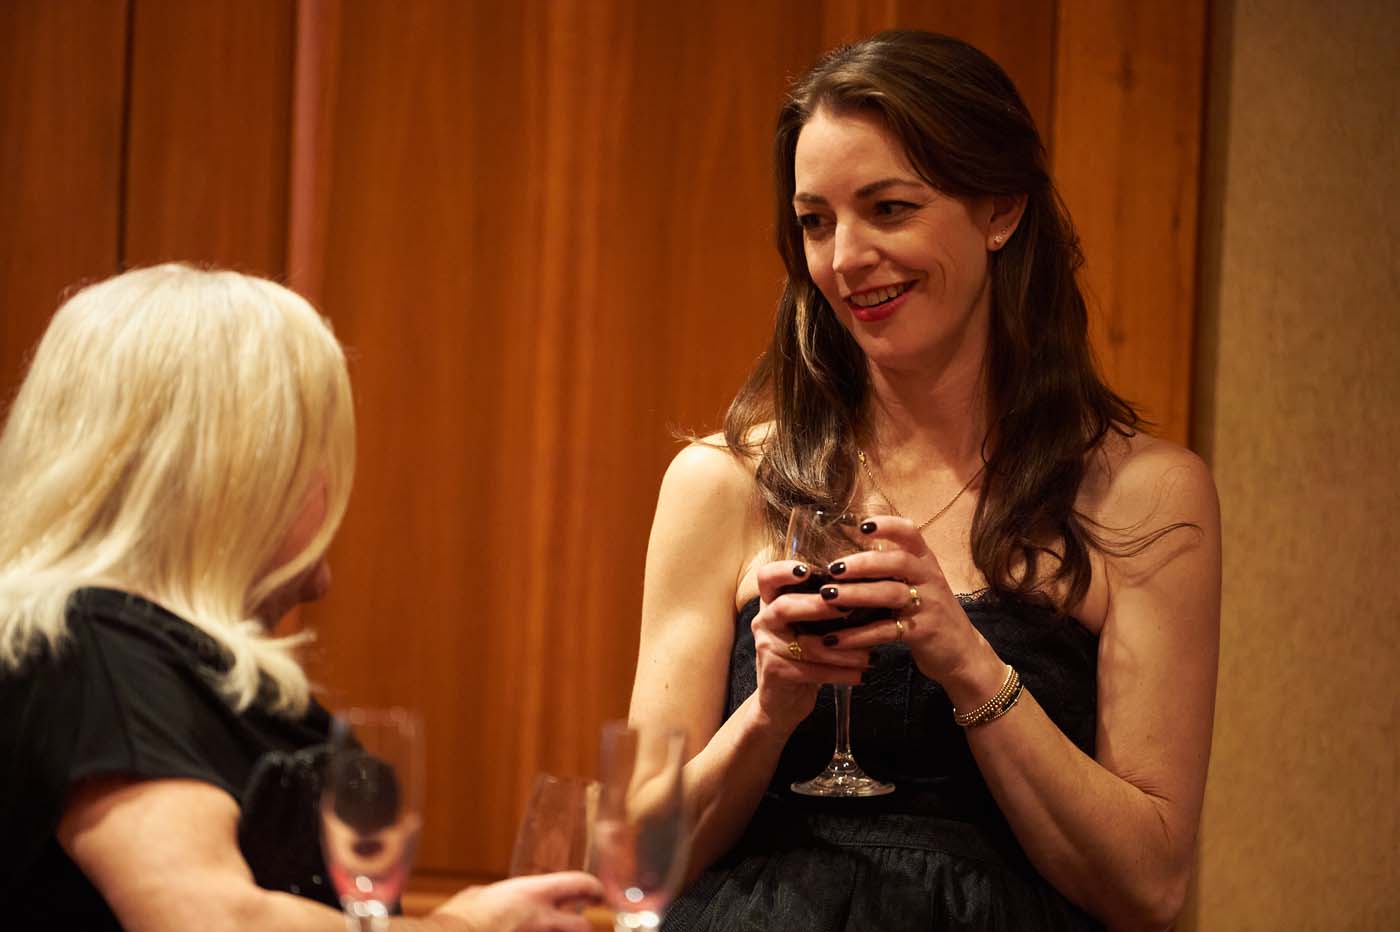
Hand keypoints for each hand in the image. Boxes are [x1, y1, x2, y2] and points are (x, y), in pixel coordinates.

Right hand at [433, 871, 601, 931]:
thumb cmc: (455, 921)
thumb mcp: (477, 897)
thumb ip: (497, 897)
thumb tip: (492, 899)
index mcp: (530, 895)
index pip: (579, 884)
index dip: (593, 888)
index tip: (597, 893)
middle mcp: (542, 921)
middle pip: (584, 927)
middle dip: (582, 928)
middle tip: (577, 926)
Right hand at [751, 559, 872, 733]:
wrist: (783, 698)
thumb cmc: (804, 653)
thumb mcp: (808, 625)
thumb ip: (825, 606)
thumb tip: (869, 590)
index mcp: (771, 602)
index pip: (767, 577)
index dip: (784, 570)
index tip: (809, 570)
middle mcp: (764, 621)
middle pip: (785, 606)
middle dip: (819, 606)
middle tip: (850, 608)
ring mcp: (767, 648)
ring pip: (809, 646)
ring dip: (845, 650)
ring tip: (871, 654)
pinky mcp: (776, 673)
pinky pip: (813, 671)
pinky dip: (841, 673)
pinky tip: (861, 675)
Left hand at [804, 514, 988, 685]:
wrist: (964, 653)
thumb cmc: (929, 613)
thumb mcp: (918, 585)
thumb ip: (890, 571)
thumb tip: (843, 561)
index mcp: (925, 562)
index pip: (911, 533)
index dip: (888, 525)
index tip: (862, 525)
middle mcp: (929, 578)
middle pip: (898, 562)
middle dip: (863, 563)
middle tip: (832, 568)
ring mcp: (929, 605)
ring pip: (890, 594)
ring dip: (856, 594)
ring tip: (827, 596)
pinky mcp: (923, 632)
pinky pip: (886, 631)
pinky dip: (857, 635)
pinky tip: (834, 639)